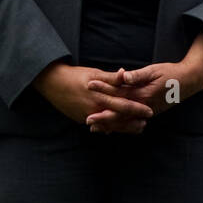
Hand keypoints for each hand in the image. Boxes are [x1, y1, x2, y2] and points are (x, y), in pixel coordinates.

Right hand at [33, 63, 153, 133]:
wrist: (53, 83)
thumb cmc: (75, 76)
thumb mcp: (95, 73)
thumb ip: (111, 78)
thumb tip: (125, 73)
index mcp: (100, 96)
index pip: (123, 105)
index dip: (137, 109)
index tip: (149, 111)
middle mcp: (94, 109)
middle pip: (118, 119)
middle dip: (132, 122)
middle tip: (145, 124)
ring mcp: (87, 116)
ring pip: (109, 125)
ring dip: (123, 127)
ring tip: (137, 128)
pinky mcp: (82, 119)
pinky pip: (99, 126)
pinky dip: (109, 127)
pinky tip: (117, 128)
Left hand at [86, 38, 202, 128]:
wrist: (189, 81)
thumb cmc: (171, 73)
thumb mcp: (154, 70)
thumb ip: (137, 75)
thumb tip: (122, 75)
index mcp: (144, 94)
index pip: (119, 93)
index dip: (103, 89)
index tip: (89, 85)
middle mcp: (144, 106)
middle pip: (120, 113)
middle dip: (103, 116)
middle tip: (87, 119)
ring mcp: (148, 112)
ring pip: (126, 121)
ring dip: (110, 125)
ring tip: (96, 128)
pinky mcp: (150, 113)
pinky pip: (133, 122)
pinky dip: (121, 126)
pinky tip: (113, 128)